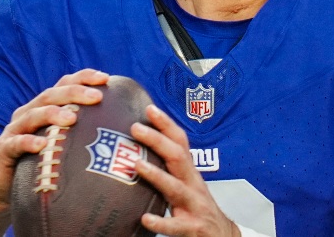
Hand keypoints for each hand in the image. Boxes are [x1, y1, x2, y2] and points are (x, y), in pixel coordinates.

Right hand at [0, 68, 109, 216]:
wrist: (5, 189)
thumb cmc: (42, 164)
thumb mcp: (63, 144)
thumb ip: (82, 133)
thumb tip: (121, 129)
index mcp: (43, 107)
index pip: (63, 84)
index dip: (83, 78)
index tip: (106, 78)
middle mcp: (28, 113)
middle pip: (51, 95)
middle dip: (74, 92)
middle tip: (97, 96)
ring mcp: (14, 130)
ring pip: (33, 115)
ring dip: (53, 114)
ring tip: (72, 118)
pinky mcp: (3, 150)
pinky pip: (16, 144)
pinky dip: (28, 142)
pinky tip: (41, 145)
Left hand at [132, 105, 239, 236]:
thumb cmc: (198, 208)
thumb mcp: (187, 185)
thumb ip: (169, 170)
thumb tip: (137, 154)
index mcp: (190, 173)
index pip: (180, 142)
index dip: (166, 124)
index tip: (149, 108)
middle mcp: (193, 185)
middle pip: (177, 157)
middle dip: (158, 140)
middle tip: (135, 128)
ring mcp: (194, 206)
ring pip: (176, 188)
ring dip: (157, 175)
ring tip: (137, 165)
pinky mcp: (192, 228)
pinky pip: (176, 225)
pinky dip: (161, 222)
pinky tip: (145, 219)